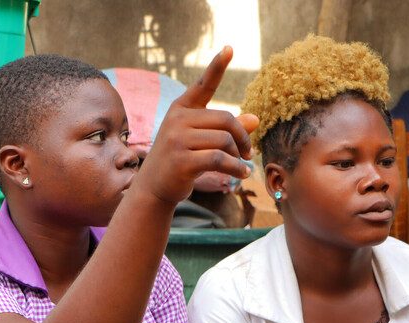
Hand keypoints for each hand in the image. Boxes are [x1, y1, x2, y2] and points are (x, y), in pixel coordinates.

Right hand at [137, 46, 258, 204]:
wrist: (153, 188)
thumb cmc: (179, 161)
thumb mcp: (199, 141)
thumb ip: (225, 129)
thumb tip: (255, 119)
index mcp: (181, 109)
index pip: (203, 85)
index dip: (217, 66)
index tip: (229, 49)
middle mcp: (177, 120)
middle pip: (226, 119)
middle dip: (242, 137)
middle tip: (249, 151)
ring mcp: (177, 140)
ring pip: (224, 140)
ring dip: (238, 156)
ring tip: (242, 165)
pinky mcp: (182, 161)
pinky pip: (220, 159)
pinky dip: (235, 168)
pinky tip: (241, 173)